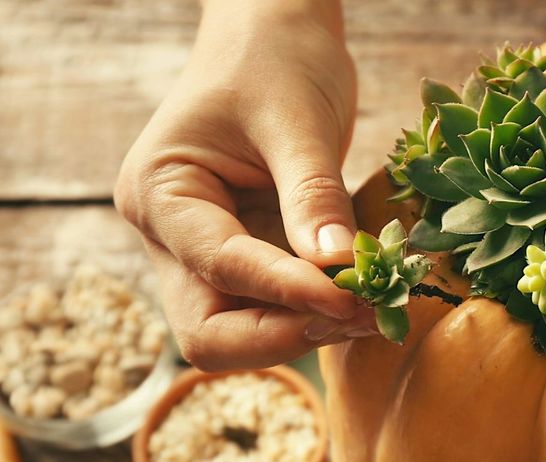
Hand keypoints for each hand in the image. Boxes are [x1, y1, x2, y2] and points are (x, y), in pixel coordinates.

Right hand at [116, 0, 372, 370]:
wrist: (275, 37)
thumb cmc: (275, 59)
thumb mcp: (297, 119)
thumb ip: (313, 195)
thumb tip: (336, 267)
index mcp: (160, 195)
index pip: (220, 267)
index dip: (287, 292)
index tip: (352, 300)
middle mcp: (171, 238)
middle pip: (209, 332)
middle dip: (285, 333)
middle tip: (363, 314)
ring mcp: (207, 254)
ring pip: (241, 333)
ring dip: (307, 331)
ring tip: (376, 307)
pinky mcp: (250, 257)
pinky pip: (276, 308)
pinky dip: (319, 313)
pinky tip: (369, 296)